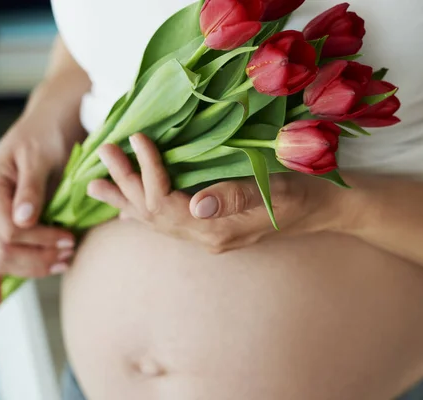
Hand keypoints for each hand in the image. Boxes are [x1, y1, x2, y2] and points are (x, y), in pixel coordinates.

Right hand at [0, 115, 76, 311]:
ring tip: (65, 261)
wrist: (47, 126)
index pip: (8, 232)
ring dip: (33, 266)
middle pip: (3, 251)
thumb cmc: (46, 136)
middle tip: (71, 254)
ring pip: (3, 258)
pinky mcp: (1, 223)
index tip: (68, 239)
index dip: (39, 241)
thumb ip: (31, 189)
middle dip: (38, 258)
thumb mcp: (41, 157)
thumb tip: (22, 221)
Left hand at [87, 134, 348, 252]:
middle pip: (151, 214)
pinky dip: (145, 213)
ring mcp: (208, 237)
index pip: (166, 202)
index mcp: (217, 230)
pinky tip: (130, 211)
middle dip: (124, 185)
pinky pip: (168, 225)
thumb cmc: (305, 194)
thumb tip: (195, 206)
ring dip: (126, 201)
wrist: (326, 210)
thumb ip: (235, 198)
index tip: (137, 138)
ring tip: (96, 188)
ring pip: (155, 222)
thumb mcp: (276, 191)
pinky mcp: (213, 230)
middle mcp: (206, 238)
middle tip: (100, 157)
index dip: (147, 170)